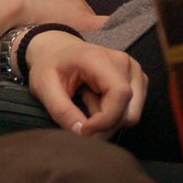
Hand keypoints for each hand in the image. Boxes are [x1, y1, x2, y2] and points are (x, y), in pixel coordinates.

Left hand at [24, 32, 146, 137]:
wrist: (58, 48)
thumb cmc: (50, 65)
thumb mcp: (44, 86)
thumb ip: (61, 110)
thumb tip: (81, 133)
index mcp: (100, 58)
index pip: (120, 94)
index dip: (105, 120)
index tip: (83, 130)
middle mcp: (124, 63)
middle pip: (129, 112)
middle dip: (105, 124)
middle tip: (81, 113)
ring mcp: (133, 71)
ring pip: (131, 115)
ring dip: (108, 119)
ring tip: (88, 102)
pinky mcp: (137, 80)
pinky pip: (131, 110)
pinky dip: (114, 114)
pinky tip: (97, 100)